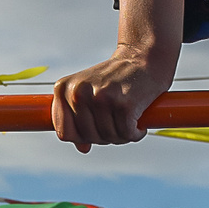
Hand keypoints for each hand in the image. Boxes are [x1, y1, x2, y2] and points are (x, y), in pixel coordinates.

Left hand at [52, 49, 174, 151]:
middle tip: (117, 123)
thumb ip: (79, 119)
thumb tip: (82, 148)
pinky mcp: (124, 105)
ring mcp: (101, 99)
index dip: (80, 137)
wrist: (144, 59)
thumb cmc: (116, 78)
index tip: (95, 130)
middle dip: (104, 136)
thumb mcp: (89, 92)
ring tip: (128, 121)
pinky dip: (136, 134)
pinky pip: (127, 135)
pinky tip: (138, 124)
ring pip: (108, 137)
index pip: (64, 132)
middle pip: (87, 137)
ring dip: (121, 136)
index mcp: (64, 89)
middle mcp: (79, 93)